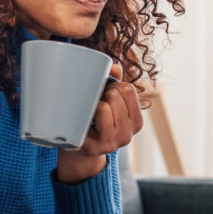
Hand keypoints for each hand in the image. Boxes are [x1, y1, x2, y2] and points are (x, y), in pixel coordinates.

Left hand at [56, 64, 143, 183]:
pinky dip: (87, 112)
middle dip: (102, 93)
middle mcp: (129, 134)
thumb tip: (113, 65)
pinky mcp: (96, 147)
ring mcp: (113, 142)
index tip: (105, 93)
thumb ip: (113, 81)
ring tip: (89, 114)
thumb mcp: (107, 100)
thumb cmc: (93, 119)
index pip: (128, 89)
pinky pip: (95, 116)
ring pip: (105, 105)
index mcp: (135, 121)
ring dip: (93, 104)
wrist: (77, 148)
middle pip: (116, 94)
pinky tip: (84, 122)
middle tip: (94, 104)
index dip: (114, 85)